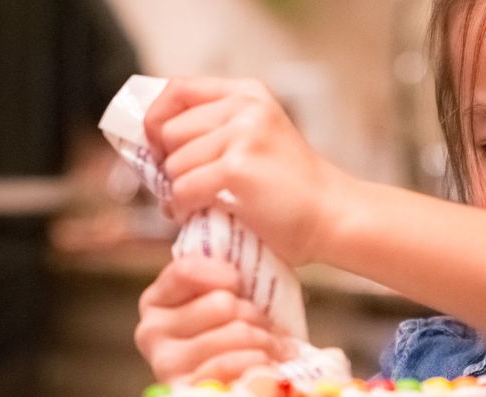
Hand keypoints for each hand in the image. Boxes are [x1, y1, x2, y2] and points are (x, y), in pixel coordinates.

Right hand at [135, 255, 294, 382]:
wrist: (250, 384)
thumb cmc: (240, 330)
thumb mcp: (227, 292)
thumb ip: (219, 267)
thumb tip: (221, 218)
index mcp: (156, 300)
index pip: (188, 270)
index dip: (225, 274)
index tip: (239, 283)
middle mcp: (150, 332)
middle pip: (221, 303)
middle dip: (253, 313)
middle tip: (263, 325)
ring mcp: (165, 365)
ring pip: (234, 334)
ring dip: (264, 339)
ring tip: (270, 345)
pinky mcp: (186, 392)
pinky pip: (230, 366)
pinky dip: (259, 363)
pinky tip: (268, 364)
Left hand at [143, 76, 349, 265]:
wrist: (334, 216)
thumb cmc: (292, 189)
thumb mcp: (258, 139)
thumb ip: (216, 130)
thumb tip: (152, 144)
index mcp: (248, 94)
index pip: (178, 90)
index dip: (156, 119)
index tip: (157, 148)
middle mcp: (246, 107)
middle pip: (169, 130)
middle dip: (169, 165)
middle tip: (184, 186)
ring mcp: (243, 135)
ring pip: (174, 164)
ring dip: (176, 191)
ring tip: (197, 204)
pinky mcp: (238, 168)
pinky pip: (183, 188)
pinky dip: (181, 208)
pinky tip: (196, 214)